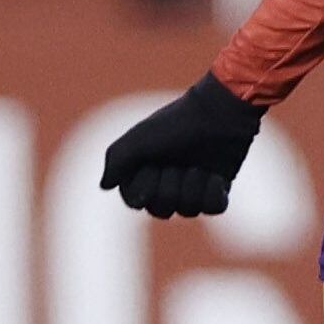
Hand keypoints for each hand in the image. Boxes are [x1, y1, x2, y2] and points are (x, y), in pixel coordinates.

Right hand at [100, 74, 264, 216]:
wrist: (218, 113)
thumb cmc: (175, 123)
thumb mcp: (138, 138)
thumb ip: (116, 161)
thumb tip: (104, 186)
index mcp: (144, 172)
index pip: (136, 202)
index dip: (145, 187)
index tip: (153, 165)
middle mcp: (166, 183)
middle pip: (162, 211)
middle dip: (171, 187)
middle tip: (178, 164)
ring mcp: (193, 187)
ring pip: (189, 211)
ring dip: (193, 185)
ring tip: (199, 165)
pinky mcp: (218, 189)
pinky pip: (214, 208)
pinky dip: (214, 192)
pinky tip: (215, 175)